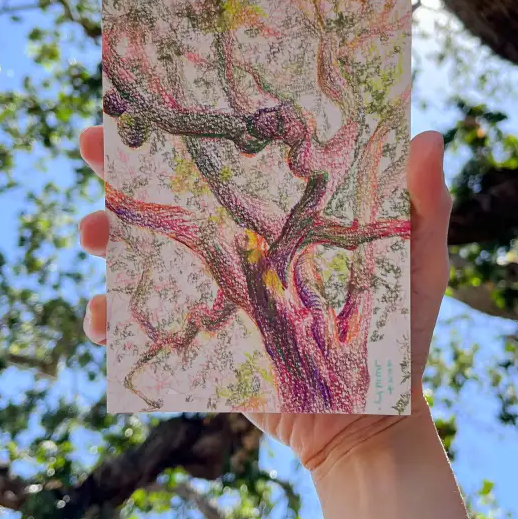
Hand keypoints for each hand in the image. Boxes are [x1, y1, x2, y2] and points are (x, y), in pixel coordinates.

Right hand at [78, 126, 450, 471]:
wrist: (374, 422)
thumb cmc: (403, 338)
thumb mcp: (421, 266)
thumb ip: (425, 207)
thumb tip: (430, 136)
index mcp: (280, 221)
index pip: (228, 162)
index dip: (190, 129)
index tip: (153, 96)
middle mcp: (238, 249)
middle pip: (169, 198)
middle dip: (121, 168)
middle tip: (91, 144)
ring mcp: (213, 296)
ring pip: (141, 257)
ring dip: (103, 237)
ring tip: (87, 229)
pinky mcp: (200, 347)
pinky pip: (140, 332)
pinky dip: (111, 323)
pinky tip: (99, 318)